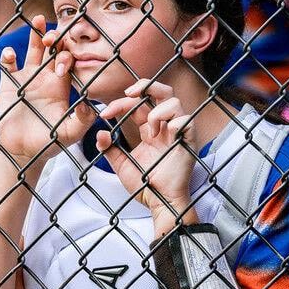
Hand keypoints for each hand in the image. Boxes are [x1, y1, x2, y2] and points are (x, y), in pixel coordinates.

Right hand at [0, 15, 95, 178]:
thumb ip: (83, 121)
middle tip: (52, 34)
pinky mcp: (9, 83)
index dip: (66, 57)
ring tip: (37, 20)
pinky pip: (8, 64)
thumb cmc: (49, 144)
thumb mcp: (70, 134)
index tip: (61, 65)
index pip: (67, 61)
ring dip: (35, 34)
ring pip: (32, 49)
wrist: (22, 151)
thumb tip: (92, 106)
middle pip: (52, 49)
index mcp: (61, 85)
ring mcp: (27, 78)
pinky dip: (8, 56)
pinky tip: (11, 54)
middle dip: (54, 38)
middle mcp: (45, 77)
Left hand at [96, 79, 198, 237]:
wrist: (159, 203)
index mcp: (150, 130)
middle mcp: (165, 128)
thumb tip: (99, 132)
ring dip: (156, 110)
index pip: (139, 104)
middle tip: (129, 93)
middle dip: (146, 85)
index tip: (104, 114)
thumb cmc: (144, 186)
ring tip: (148, 128)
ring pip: (175, 101)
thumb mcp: (121, 165)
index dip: (120, 103)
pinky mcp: (188, 143)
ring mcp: (178, 134)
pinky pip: (186, 121)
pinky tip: (162, 136)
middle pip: (163, 92)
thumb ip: (109, 148)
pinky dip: (173, 123)